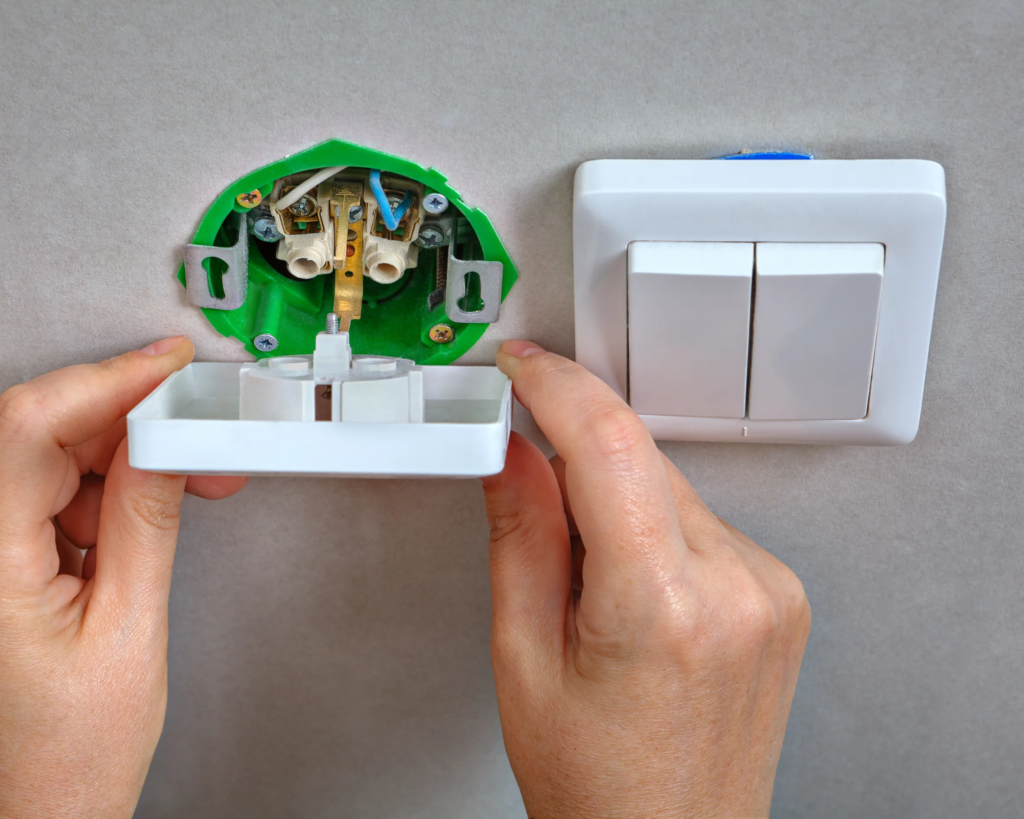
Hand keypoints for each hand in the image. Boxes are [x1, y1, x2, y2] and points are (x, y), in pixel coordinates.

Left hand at [0, 337, 246, 818]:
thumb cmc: (67, 754)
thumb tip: (169, 440)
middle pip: (39, 431)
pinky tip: (152, 505)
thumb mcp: (129, 629)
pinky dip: (108, 489)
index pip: (31, 427)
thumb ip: (146, 521)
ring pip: (50, 456)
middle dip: (131, 420)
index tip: (170, 367)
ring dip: (126, 457)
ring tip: (191, 479)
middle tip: (199, 427)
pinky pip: (51, 492)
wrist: (40, 806)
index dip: (108, 380)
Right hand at [483, 341, 810, 818]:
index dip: (555, 385)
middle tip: (530, 499)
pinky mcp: (779, 592)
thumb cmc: (599, 786)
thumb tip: (511, 450)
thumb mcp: (524, 658)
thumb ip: (519, 535)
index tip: (521, 366)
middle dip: (574, 456)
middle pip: (639, 459)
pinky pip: (703, 520)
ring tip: (590, 588)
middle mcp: (735, 586)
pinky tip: (634, 591)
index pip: (607, 443)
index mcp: (661, 605)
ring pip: (670, 485)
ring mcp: (768, 588)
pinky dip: (656, 527)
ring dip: (616, 499)